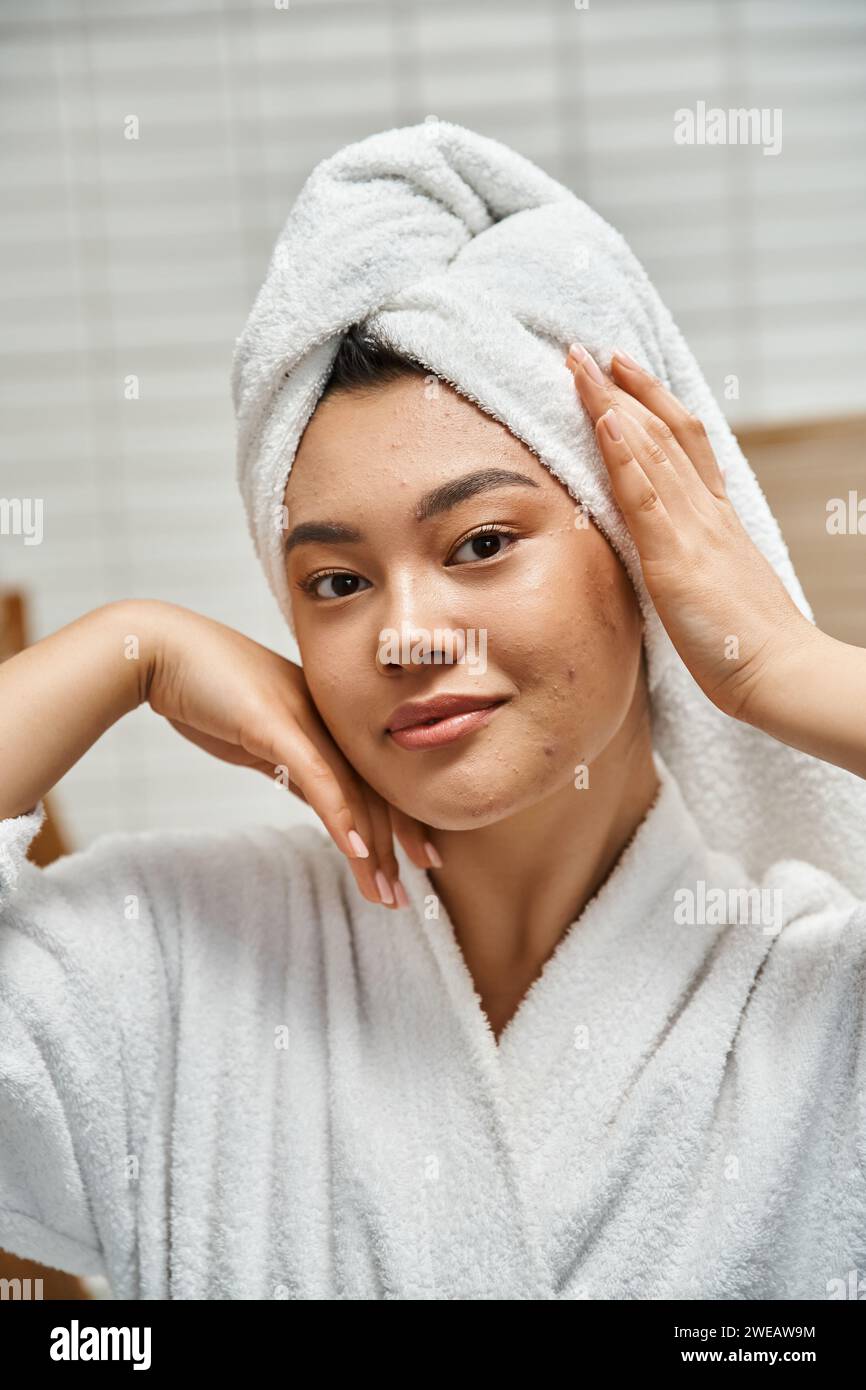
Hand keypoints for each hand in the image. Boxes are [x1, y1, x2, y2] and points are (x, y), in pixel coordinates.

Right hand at [142, 602, 435, 908]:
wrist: (163, 651)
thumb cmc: (207, 691)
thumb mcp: (263, 737)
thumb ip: (296, 766)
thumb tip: (323, 800)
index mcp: (329, 720)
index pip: (376, 778)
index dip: (402, 822)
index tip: (420, 860)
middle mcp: (328, 719)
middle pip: (375, 790)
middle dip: (395, 847)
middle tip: (404, 898)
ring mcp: (306, 720)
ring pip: (352, 793)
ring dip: (370, 849)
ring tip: (383, 892)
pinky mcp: (277, 726)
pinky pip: (318, 779)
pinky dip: (340, 817)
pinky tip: (355, 851)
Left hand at [566, 343, 817, 726]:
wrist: (780, 672)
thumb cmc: (748, 645)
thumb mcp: (717, 590)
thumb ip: (694, 564)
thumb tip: (671, 558)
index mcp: (715, 520)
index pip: (682, 444)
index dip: (652, 402)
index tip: (623, 369)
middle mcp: (705, 513)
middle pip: (659, 434)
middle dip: (620, 389)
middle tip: (584, 349)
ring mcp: (692, 531)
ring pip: (648, 451)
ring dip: (610, 404)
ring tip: (580, 366)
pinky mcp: (675, 560)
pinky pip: (646, 498)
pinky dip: (624, 456)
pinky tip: (604, 421)